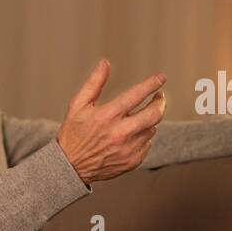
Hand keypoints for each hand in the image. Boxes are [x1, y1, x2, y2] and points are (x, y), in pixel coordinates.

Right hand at [56, 59, 166, 184]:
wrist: (70, 166)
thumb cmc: (73, 133)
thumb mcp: (78, 105)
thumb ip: (94, 83)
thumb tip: (105, 64)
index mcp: (107, 116)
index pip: (136, 95)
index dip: (151, 84)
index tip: (161, 78)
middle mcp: (120, 133)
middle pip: (154, 114)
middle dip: (160, 102)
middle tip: (159, 97)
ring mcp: (128, 149)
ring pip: (152, 129)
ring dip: (149, 120)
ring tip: (140, 116)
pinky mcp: (132, 161)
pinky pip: (147, 144)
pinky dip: (144, 136)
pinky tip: (133, 134)